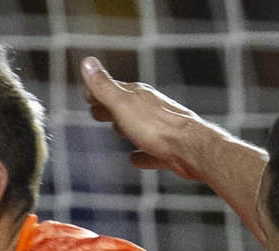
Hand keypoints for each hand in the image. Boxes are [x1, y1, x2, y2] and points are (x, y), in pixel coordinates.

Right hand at [80, 56, 214, 180]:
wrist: (192, 149)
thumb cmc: (156, 127)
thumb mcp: (122, 104)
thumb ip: (104, 87)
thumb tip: (87, 62)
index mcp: (137, 96)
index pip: (112, 89)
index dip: (96, 91)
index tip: (86, 92)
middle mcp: (150, 109)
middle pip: (125, 107)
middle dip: (109, 108)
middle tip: (97, 112)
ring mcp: (160, 129)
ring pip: (138, 127)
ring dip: (126, 127)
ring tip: (118, 130)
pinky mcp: (168, 150)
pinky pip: (150, 151)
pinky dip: (141, 154)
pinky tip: (136, 159)